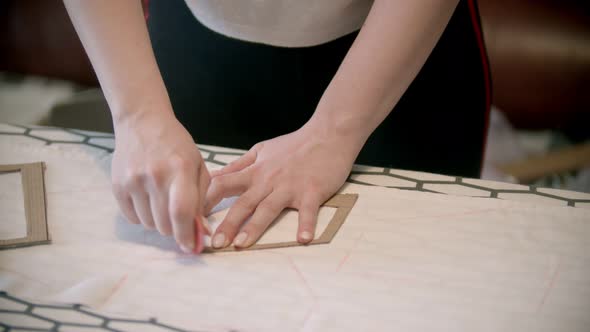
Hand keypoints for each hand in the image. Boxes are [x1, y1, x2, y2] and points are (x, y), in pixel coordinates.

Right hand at [111, 111, 209, 252]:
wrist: (142, 122)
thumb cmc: (176, 145)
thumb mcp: (197, 165)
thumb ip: (202, 198)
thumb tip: (200, 231)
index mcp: (180, 169)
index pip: (182, 212)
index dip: (186, 235)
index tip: (191, 247)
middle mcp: (155, 176)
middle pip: (164, 224)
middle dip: (174, 228)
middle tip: (178, 218)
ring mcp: (133, 181)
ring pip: (148, 224)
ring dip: (158, 222)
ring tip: (162, 202)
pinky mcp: (117, 185)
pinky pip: (132, 218)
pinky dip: (142, 216)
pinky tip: (148, 199)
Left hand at [204, 125, 359, 248]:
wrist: (328, 134)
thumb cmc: (295, 145)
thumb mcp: (262, 150)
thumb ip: (239, 165)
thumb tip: (215, 175)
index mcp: (255, 172)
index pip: (223, 185)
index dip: (207, 200)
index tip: (193, 217)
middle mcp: (269, 180)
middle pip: (243, 203)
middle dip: (227, 223)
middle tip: (214, 243)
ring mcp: (290, 187)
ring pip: (268, 208)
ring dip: (254, 227)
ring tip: (241, 244)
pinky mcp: (312, 191)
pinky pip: (308, 210)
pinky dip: (306, 224)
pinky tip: (303, 239)